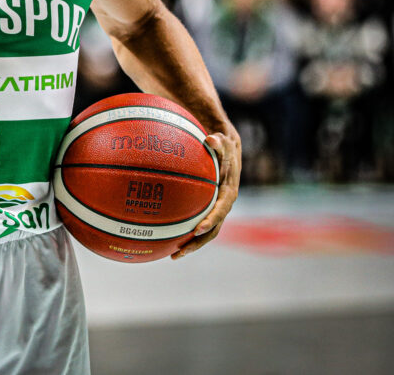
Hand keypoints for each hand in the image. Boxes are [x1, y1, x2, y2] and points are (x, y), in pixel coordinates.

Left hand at [172, 125, 240, 258]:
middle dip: (197, 243)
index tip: (197, 230)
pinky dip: (183, 232)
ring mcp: (214, 209)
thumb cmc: (221, 145)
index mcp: (228, 193)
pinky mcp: (206, 209)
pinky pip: (195, 223)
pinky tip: (165, 237)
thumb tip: (210, 138)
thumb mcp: (221, 142)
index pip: (220, 211)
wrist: (226, 148)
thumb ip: (217, 142)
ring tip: (172, 255)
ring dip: (190, 245)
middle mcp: (223, 206)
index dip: (210, 221)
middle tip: (179, 252)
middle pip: (212, 230)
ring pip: (204, 232)